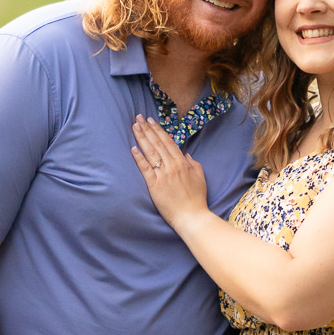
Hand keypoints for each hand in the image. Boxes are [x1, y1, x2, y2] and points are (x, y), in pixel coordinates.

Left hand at [131, 116, 208, 231]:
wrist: (192, 217)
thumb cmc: (197, 200)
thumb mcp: (200, 178)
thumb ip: (194, 164)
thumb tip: (187, 154)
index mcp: (183, 163)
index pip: (168, 142)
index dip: (158, 130)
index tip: (151, 121)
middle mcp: (172, 166)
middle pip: (157, 143)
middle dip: (147, 129)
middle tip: (138, 117)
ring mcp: (163, 175)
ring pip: (151, 152)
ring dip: (142, 138)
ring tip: (135, 126)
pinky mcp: (155, 186)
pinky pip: (145, 169)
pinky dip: (139, 158)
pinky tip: (133, 148)